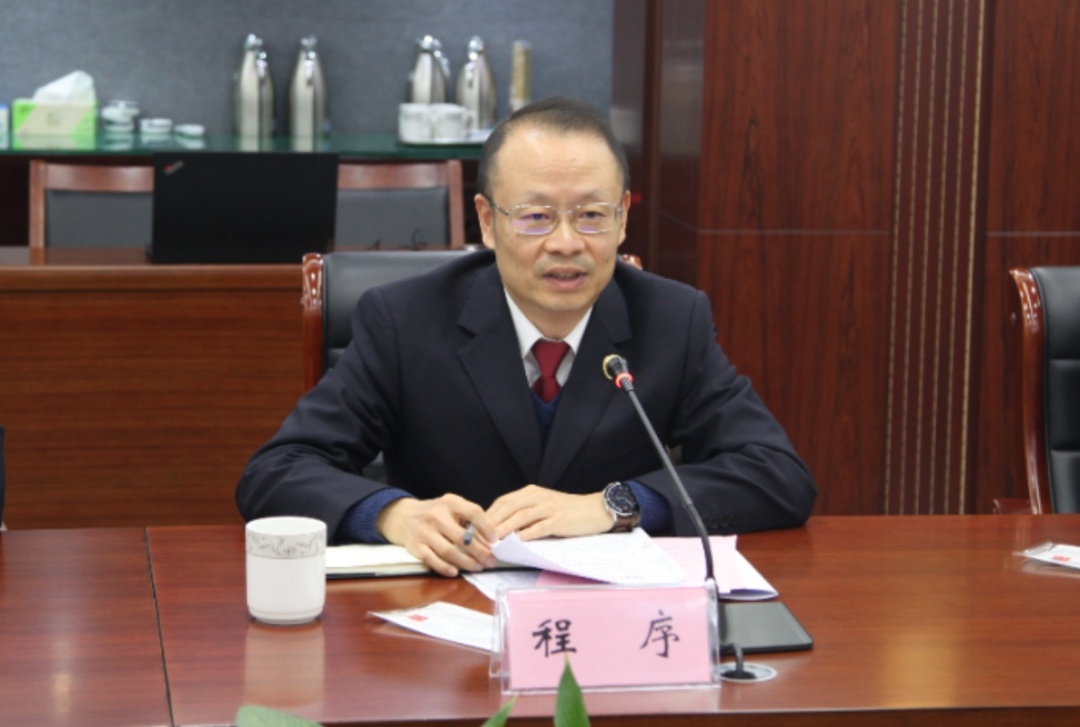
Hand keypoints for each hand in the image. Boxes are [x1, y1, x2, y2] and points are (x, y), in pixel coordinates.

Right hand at [376, 494, 497, 576]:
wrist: (403, 515)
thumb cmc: (435, 513)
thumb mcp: (451, 507)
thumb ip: (468, 518)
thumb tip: (489, 540)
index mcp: (450, 502)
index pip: (473, 512)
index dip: (487, 527)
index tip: (494, 540)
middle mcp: (436, 515)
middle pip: (463, 538)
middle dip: (480, 552)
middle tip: (491, 561)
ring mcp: (424, 531)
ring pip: (449, 551)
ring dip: (466, 562)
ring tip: (478, 567)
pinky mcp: (416, 546)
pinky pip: (432, 560)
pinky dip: (444, 567)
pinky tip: (455, 571)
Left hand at [486, 484, 611, 540]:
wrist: (596, 509)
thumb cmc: (568, 511)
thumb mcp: (543, 507)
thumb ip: (525, 514)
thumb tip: (502, 529)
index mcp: (531, 492)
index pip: (503, 502)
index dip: (488, 515)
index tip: (476, 529)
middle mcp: (537, 497)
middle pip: (508, 507)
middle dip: (491, 523)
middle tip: (479, 538)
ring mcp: (548, 507)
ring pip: (520, 517)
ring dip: (504, 529)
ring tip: (492, 542)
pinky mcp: (559, 520)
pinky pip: (538, 527)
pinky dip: (525, 535)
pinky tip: (516, 544)